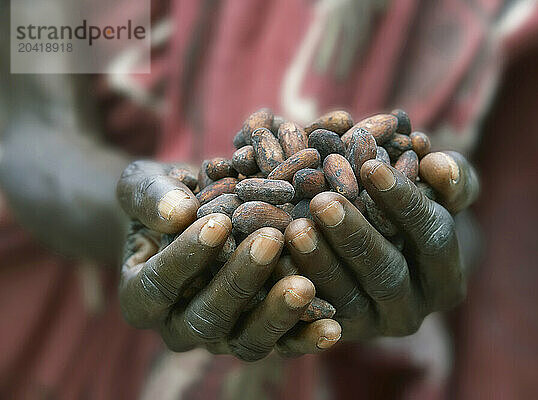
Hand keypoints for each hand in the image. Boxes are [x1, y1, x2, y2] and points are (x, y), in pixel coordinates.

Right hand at [117, 161, 340, 360]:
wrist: (194, 214)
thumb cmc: (167, 197)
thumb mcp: (145, 185)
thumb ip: (151, 196)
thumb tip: (177, 213)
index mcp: (141, 294)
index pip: (159, 284)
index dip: (186, 256)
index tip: (217, 222)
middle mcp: (179, 326)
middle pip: (206, 319)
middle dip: (239, 280)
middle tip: (270, 240)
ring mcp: (222, 336)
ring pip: (246, 341)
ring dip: (277, 314)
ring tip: (305, 284)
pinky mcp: (258, 335)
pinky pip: (282, 345)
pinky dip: (306, 337)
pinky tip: (332, 325)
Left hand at [283, 152, 478, 339]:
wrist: (384, 247)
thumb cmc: (415, 208)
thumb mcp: (443, 191)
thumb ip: (452, 178)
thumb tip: (439, 167)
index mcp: (446, 279)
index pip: (432, 238)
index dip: (403, 201)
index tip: (371, 167)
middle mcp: (413, 311)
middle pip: (387, 275)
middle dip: (355, 237)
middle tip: (324, 202)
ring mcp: (372, 326)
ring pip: (347, 300)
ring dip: (320, 264)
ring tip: (295, 228)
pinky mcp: (335, 333)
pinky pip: (313, 318)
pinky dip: (294, 291)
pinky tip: (276, 259)